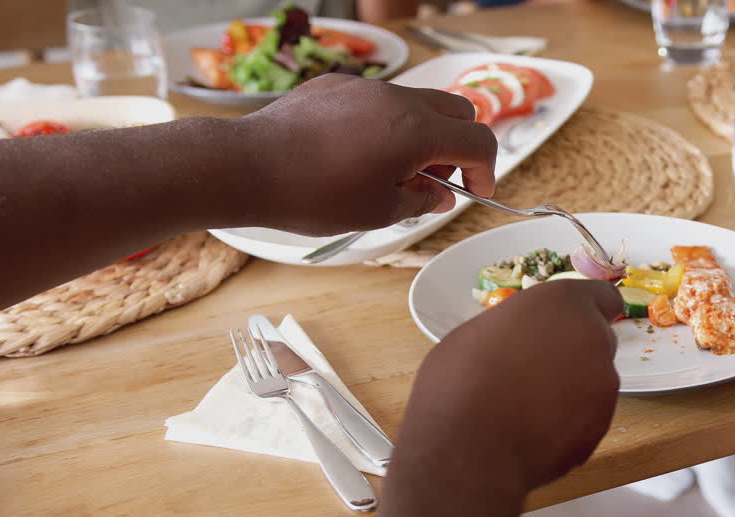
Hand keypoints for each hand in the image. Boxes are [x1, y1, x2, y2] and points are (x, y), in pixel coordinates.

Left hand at [238, 73, 496, 234]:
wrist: (248, 167)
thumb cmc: (312, 195)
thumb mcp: (377, 213)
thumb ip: (420, 202)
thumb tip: (439, 196)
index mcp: (416, 132)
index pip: (478, 140)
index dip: (486, 170)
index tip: (475, 192)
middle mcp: (397, 99)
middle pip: (456, 111)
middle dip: (458, 146)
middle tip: (435, 181)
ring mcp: (365, 88)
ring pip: (416, 102)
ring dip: (421, 135)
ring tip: (393, 172)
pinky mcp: (335, 85)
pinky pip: (377, 100)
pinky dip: (385, 125)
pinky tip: (355, 154)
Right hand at [394, 279, 623, 495]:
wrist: (468, 448)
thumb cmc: (458, 383)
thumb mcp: (478, 333)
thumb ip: (516, 329)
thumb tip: (518, 341)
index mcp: (562, 303)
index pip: (602, 296)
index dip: (590, 311)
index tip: (580, 322)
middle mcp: (592, 337)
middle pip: (596, 340)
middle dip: (574, 353)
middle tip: (536, 371)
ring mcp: (603, 384)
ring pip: (594, 382)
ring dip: (571, 390)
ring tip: (528, 409)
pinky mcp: (601, 426)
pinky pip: (587, 418)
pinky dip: (569, 424)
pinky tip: (534, 432)